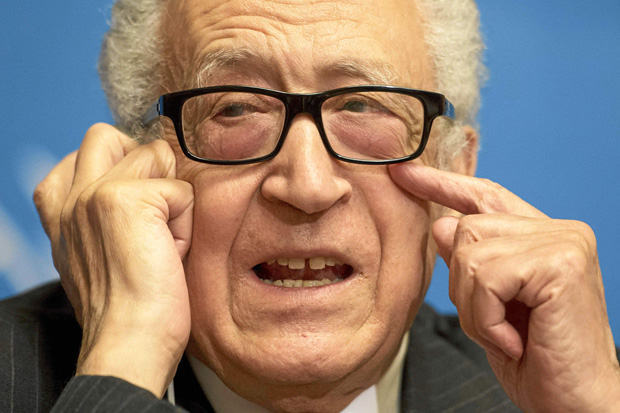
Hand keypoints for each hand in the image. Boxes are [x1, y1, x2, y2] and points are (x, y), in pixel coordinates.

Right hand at [34, 124, 193, 396]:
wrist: (130, 341)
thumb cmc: (127, 305)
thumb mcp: (99, 252)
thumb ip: (103, 212)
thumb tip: (146, 177)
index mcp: (59, 207)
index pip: (90, 150)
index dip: (125, 170)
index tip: (138, 214)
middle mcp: (71, 196)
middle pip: (109, 135)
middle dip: (145, 162)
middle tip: (156, 210)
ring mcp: (95, 194)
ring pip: (157, 156)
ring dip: (172, 199)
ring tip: (163, 241)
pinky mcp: (127, 201)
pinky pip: (181, 190)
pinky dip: (186, 222)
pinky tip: (170, 254)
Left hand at [390, 163, 619, 411]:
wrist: (576, 406)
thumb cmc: (536, 361)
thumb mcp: (487, 307)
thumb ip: (470, 262)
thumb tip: (440, 224)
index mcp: (541, 237)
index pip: (484, 196)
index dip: (441, 183)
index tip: (404, 171)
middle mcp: (557, 230)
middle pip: (464, 228)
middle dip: (462, 287)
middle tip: (496, 325)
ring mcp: (562, 242)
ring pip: (470, 252)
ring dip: (474, 307)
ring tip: (507, 334)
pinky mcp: (561, 262)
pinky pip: (485, 277)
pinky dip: (485, 318)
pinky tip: (514, 340)